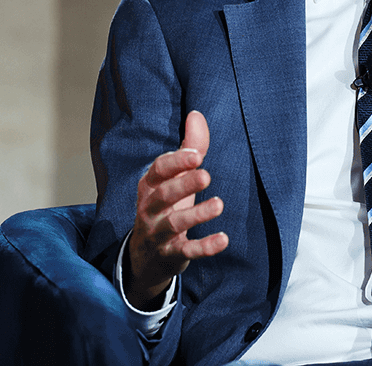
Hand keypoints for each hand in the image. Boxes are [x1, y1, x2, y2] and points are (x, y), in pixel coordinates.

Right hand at [124, 110, 228, 309]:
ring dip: (196, 214)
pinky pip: (187, 251)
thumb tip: (197, 115)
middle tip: (206, 176)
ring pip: (174, 224)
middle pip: (163, 196)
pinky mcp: (171, 254)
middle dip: (184, 185)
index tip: (197, 155)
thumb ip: (189, 148)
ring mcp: (158, 233)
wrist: (147, 256)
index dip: (176, 163)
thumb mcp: (175, 178)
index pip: (158, 171)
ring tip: (219, 204)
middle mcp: (150, 209)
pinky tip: (223, 239)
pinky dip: (204, 247)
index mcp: (150, 186)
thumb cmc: (166, 207)